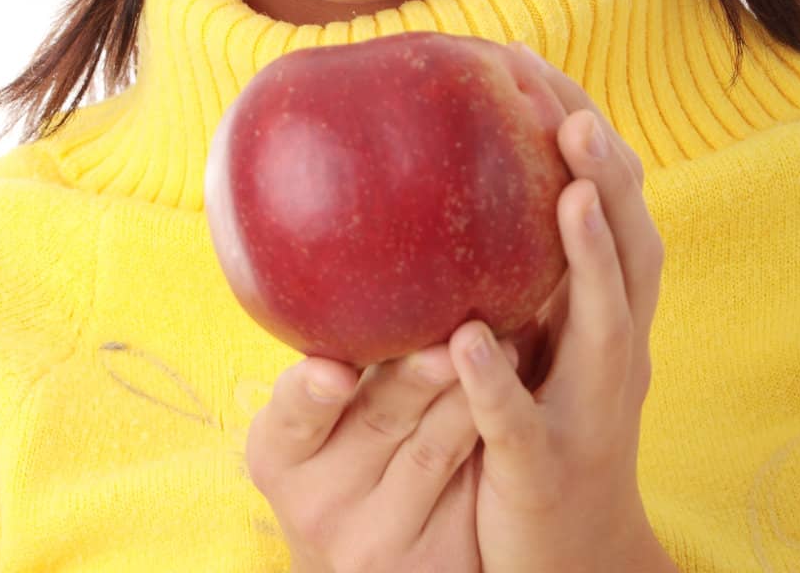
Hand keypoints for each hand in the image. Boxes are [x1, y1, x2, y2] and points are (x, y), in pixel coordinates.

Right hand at [245, 329, 521, 570]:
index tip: (333, 371)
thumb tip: (371, 258)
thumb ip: (336, 365)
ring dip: (470, 391)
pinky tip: (519, 389)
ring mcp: (377, 538)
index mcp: (281, 457)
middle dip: (417, 374)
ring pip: (433, 450)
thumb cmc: (342, 461)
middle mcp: (320, 503)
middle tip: (452, 335)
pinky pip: (471, 485)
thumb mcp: (313, 430)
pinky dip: (491, 428)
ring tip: (504, 340)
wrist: (367, 565)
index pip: (289, 418)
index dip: (308, 393)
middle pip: (375, 423)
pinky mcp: (435, 561)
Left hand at [444, 38, 668, 572]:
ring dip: (590, 258)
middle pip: (632, 248)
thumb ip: (500, 262)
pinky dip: (502, 380)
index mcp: (606, 308)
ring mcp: (590, 410)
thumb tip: (415, 168)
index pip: (611, 201)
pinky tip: (467, 340)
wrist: (566, 560)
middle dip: (608, 176)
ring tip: (566, 194)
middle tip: (570, 114)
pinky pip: (524, 424)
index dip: (580, 129)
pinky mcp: (548, 470)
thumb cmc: (535, 425)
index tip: (528, 60)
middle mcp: (616, 349)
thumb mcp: (530, 334)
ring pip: (607, 328)